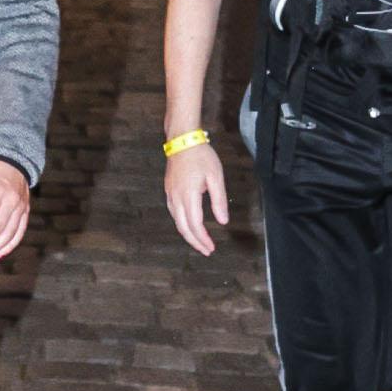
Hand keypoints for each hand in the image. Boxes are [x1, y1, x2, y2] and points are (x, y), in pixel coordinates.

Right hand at [164, 140, 229, 254]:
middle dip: (194, 242)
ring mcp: (170, 194)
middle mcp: (176, 197)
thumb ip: (219, 200)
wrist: (182, 140)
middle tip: (206, 250)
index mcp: (189, 195)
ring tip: (199, 242)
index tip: (211, 247)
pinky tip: (188, 225)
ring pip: (177, 221)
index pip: (195, 225)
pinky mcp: (169, 190)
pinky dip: (181, 223)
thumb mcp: (216, 177)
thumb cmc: (201, 156)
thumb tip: (222, 221)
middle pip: (183, 228)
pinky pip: (174, 213)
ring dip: (187, 234)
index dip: (203, 239)